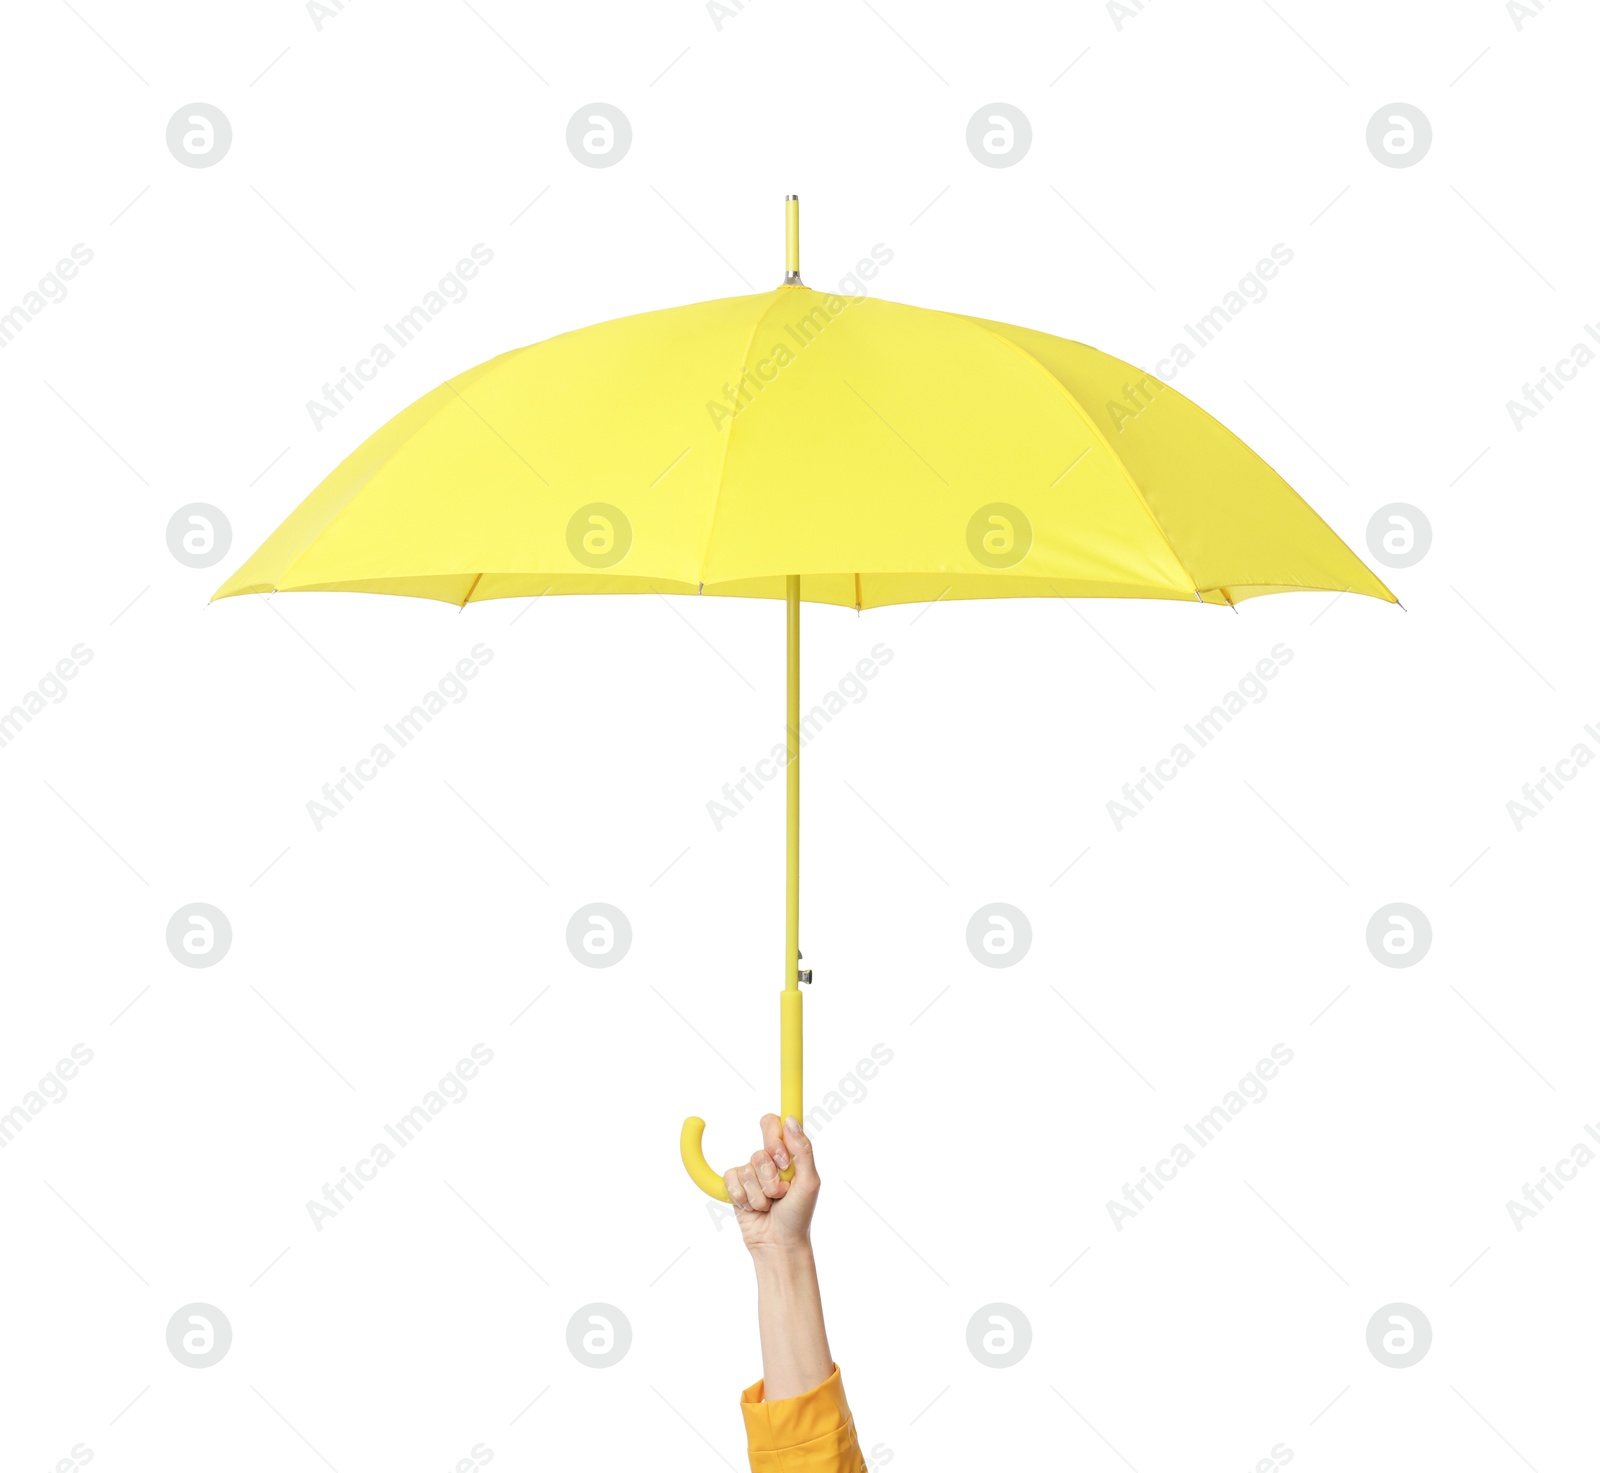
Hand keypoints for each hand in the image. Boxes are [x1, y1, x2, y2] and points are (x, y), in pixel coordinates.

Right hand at [724, 1114, 818, 1256]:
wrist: (779, 1244)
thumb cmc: (799, 1215)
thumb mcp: (809, 1182)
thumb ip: (802, 1150)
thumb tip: (790, 1120)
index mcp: (788, 1154)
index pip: (774, 1124)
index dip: (775, 1139)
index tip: (783, 1160)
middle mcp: (768, 1160)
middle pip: (759, 1152)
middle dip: (770, 1178)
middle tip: (780, 1192)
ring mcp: (751, 1173)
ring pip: (747, 1170)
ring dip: (760, 1195)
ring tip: (769, 1205)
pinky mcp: (735, 1187)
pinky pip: (731, 1180)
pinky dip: (743, 1198)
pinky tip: (753, 1208)